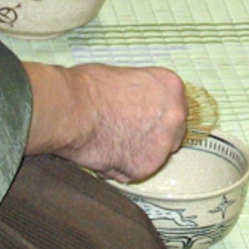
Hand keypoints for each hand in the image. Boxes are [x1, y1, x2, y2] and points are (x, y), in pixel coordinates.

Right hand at [22, 63, 186, 182]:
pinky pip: (134, 172)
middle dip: (154, 136)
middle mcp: (174, 116)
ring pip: (155, 156)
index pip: (174, 107)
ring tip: (110, 143)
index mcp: (171, 87)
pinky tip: (103, 154)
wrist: (73, 110)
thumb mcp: (125, 75)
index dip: (156, 114)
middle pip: (173, 133)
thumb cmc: (89, 87)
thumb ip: (140, 93)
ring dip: (138, 153)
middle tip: (130, 133)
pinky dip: (120, 168)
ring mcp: (162, 145)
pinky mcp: (144, 168)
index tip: (144, 117)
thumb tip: (133, 103)